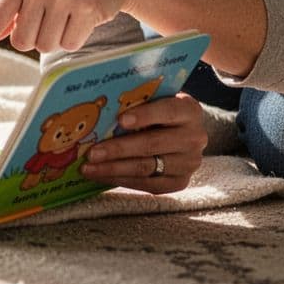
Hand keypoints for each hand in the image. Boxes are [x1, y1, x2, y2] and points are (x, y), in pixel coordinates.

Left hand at [0, 0, 139, 71]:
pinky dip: (77, 38)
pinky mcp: (87, 6)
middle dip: (37, 37)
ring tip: (69, 15)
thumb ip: (11, 13)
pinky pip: (71, 44)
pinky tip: (84, 17)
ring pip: (47, 46)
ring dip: (58, 38)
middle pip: (23, 42)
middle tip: (53, 17)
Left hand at [78, 93, 206, 192]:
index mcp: (189, 110)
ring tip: (88, 168)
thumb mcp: (154, 99)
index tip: (120, 120)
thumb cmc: (158, 110)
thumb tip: (98, 103)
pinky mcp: (180, 182)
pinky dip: (121, 180)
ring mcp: (189, 163)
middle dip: (118, 149)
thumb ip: (136, 100)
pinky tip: (101, 176)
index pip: (168, 111)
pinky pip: (148, 184)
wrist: (181, 132)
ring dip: (114, 168)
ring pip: (147, 167)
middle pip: (153, 144)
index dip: (145, 115)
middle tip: (92, 152)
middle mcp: (194, 137)